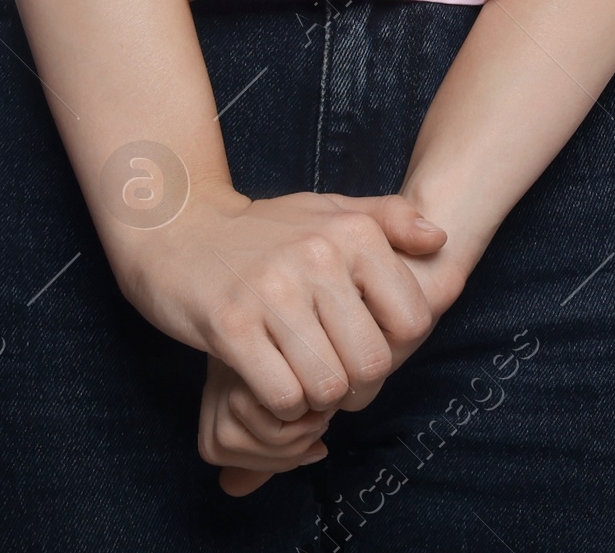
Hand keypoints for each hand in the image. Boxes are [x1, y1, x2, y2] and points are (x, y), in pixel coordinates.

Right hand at [199, 215, 478, 495]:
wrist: (175, 227)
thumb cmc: (263, 230)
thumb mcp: (328, 209)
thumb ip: (388, 220)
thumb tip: (439, 237)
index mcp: (351, 230)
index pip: (411, 322)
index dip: (394, 349)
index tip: (363, 346)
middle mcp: (317, 256)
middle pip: (370, 363)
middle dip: (354, 386)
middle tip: (331, 375)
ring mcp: (272, 290)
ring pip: (327, 386)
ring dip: (316, 399)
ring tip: (302, 379)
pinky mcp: (230, 325)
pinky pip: (283, 397)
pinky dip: (283, 405)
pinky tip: (272, 382)